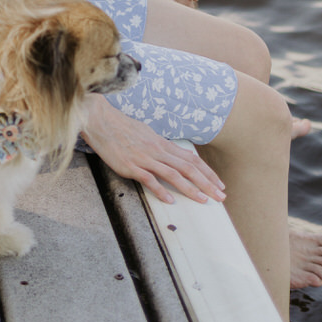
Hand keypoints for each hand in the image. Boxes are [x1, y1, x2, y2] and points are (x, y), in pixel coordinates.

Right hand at [80, 96, 224, 205]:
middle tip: (221, 196)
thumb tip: (172, 156)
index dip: (207, 173)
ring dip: (191, 188)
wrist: (100, 120)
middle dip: (207, 183)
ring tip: (204, 200)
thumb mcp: (146, 134)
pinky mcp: (130, 166)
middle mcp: (157, 150)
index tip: (219, 184)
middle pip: (188, 168)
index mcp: (162, 144)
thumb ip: (159, 146)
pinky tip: (170, 201)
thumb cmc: (121, 128)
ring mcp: (145, 158)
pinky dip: (161, 190)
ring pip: (174, 174)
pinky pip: (149, 179)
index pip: (191, 159)